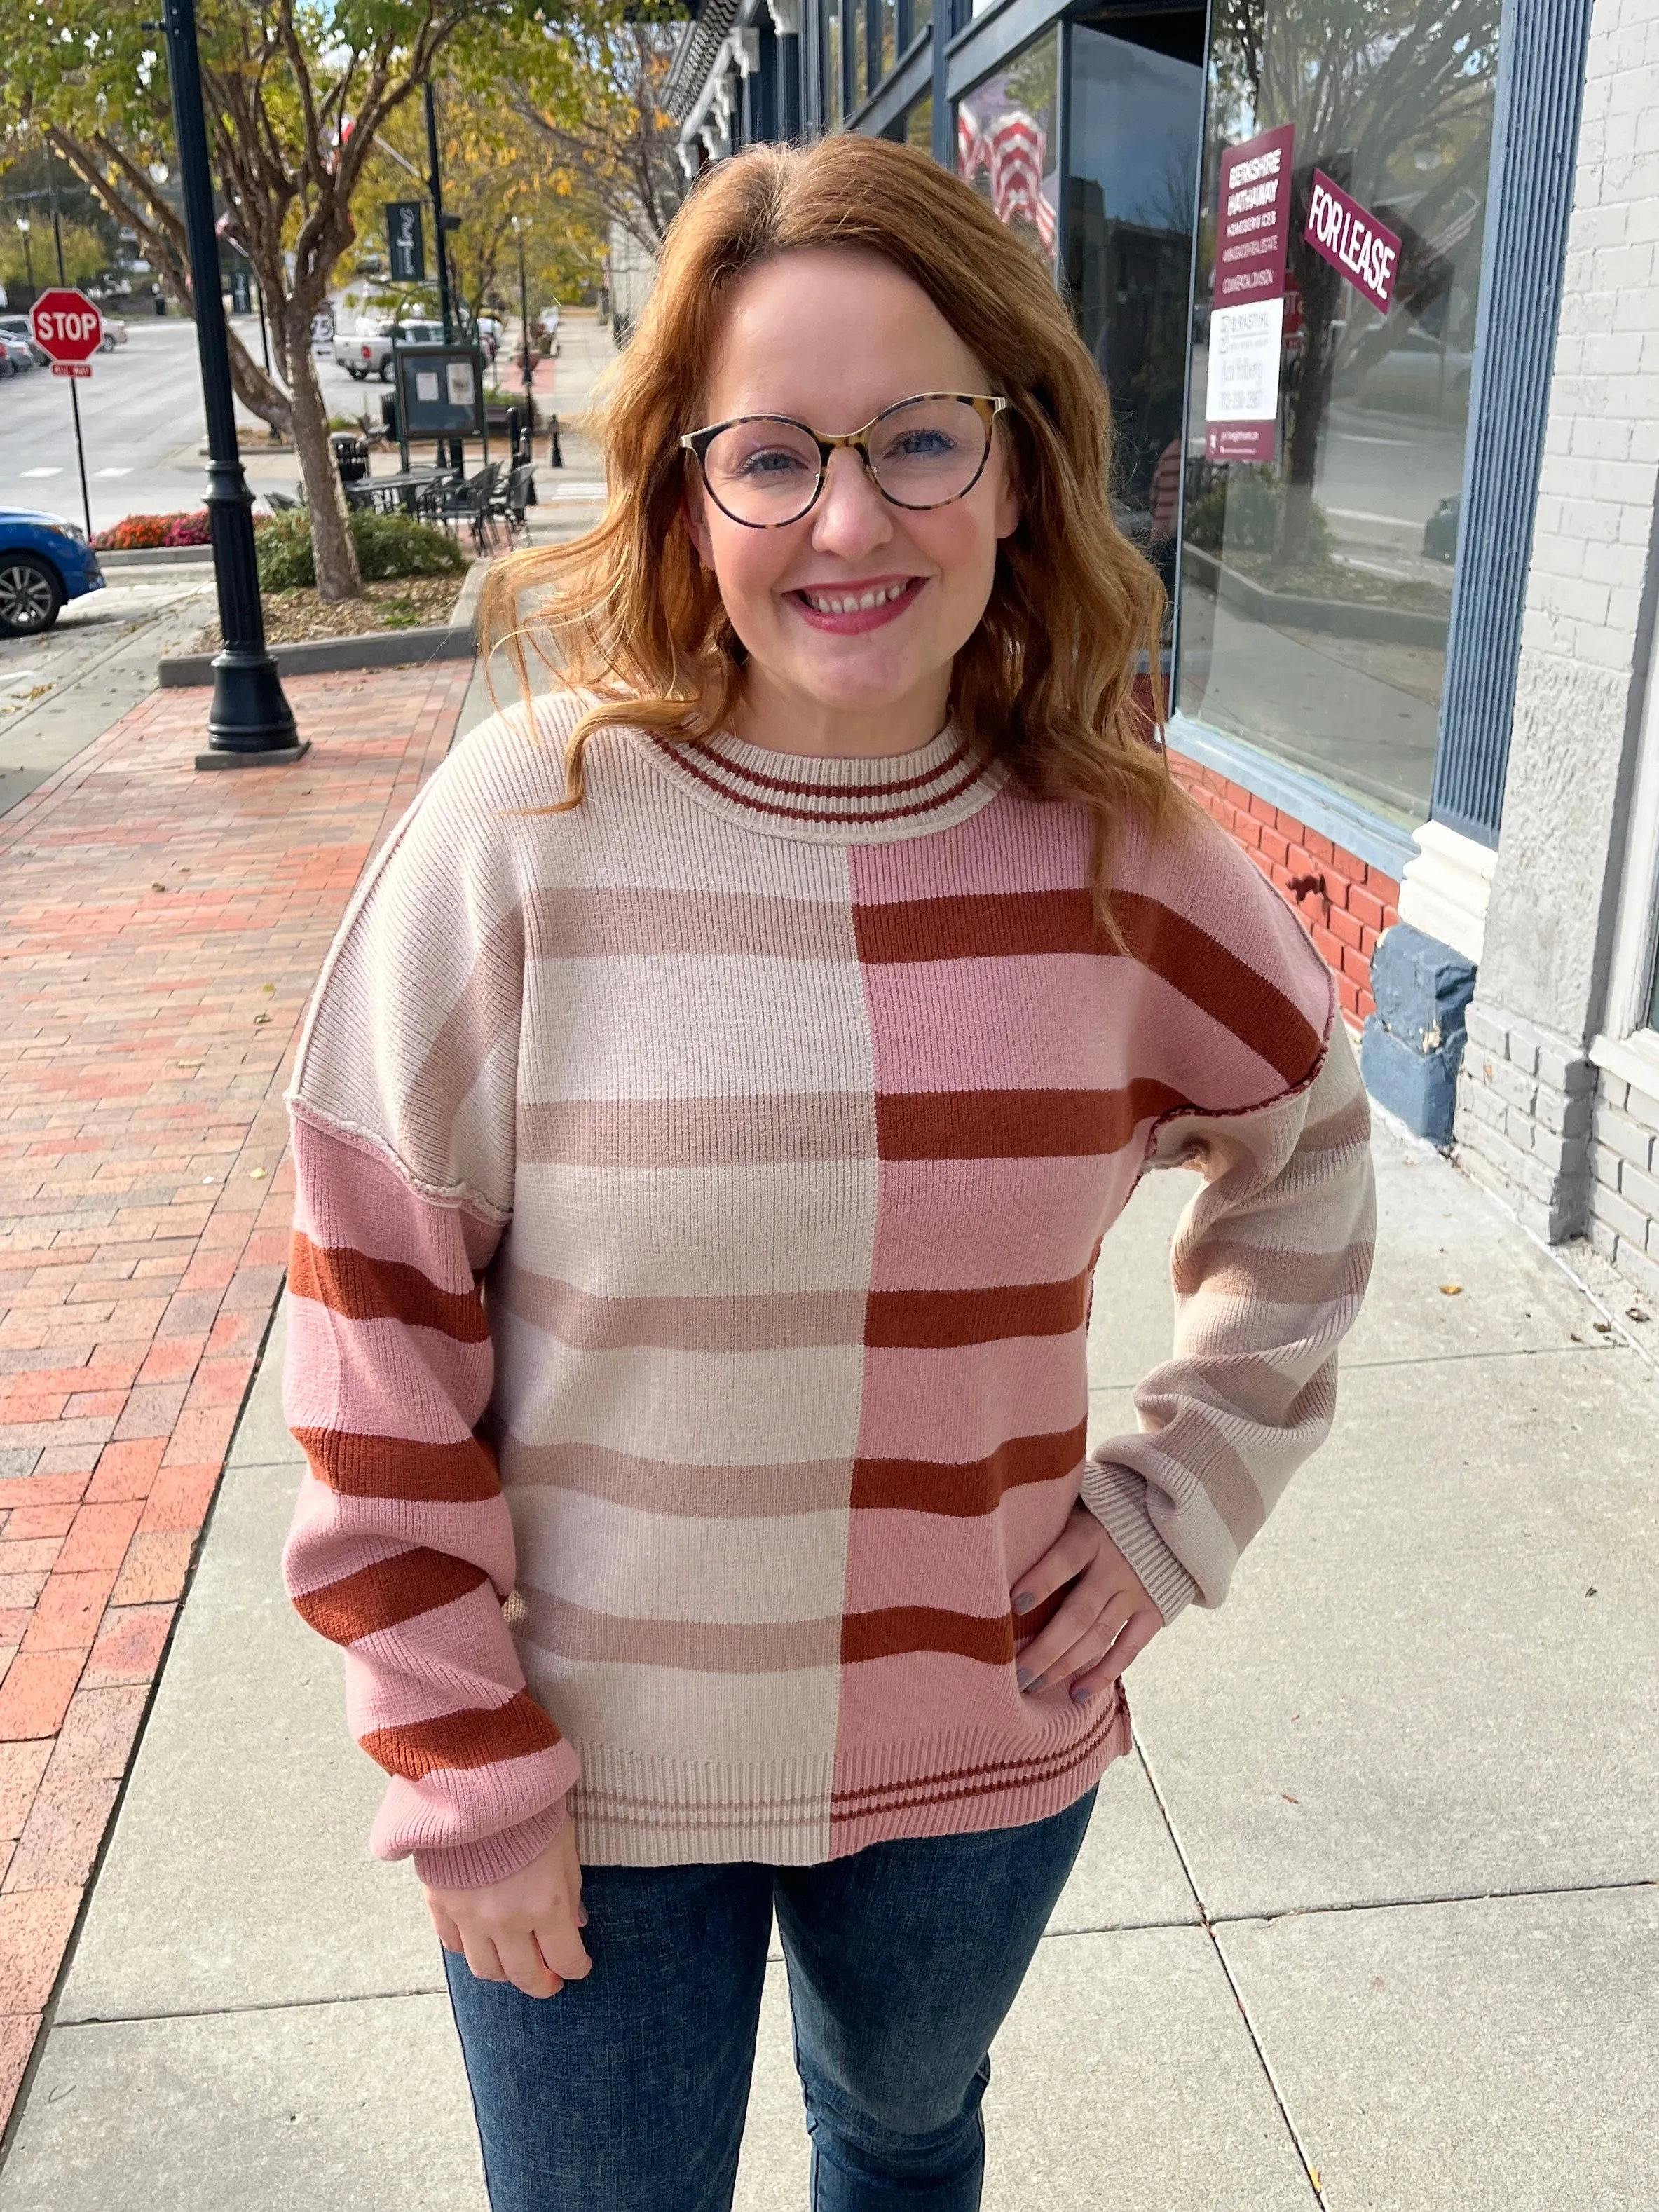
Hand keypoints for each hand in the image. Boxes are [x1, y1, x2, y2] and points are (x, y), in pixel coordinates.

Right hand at [422, 1818, 591, 1999]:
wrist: (475, 1776)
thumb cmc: (528, 1805)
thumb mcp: (564, 1843)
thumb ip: (570, 1890)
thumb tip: (574, 1925)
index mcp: (544, 1904)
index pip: (565, 1959)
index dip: (576, 1968)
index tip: (579, 1967)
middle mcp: (505, 1919)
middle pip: (523, 1975)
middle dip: (541, 1984)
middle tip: (549, 1981)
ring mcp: (469, 1915)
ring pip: (485, 1969)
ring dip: (504, 1973)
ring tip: (515, 1964)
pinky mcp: (440, 1902)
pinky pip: (452, 1944)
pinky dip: (468, 1949)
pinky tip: (480, 1941)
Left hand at [1011, 1506, 1163, 1705]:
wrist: (1166, 1518)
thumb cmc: (1101, 1512)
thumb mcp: (1076, 1506)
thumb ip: (1048, 1526)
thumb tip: (997, 1546)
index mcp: (1092, 1533)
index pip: (1064, 1559)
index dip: (1041, 1581)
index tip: (1013, 1605)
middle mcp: (1116, 1565)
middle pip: (1078, 1614)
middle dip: (1045, 1649)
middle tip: (1015, 1675)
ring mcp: (1137, 1591)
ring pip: (1098, 1636)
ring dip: (1064, 1665)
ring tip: (1032, 1686)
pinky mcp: (1154, 1611)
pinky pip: (1129, 1649)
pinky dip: (1103, 1673)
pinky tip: (1077, 1693)